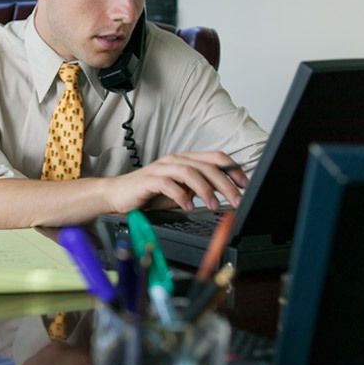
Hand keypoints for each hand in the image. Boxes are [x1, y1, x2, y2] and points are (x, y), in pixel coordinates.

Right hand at [103, 151, 248, 212]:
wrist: (118, 195)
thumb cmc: (149, 194)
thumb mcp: (181, 191)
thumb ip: (199, 188)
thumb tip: (225, 193)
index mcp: (186, 159)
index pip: (216, 157)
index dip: (233, 169)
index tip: (245, 184)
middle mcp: (176, 160)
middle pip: (207, 165)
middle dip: (225, 183)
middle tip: (236, 200)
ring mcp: (162, 168)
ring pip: (191, 172)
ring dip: (205, 189)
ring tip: (213, 205)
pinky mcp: (149, 180)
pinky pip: (169, 184)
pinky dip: (181, 196)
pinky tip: (188, 206)